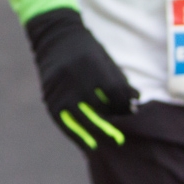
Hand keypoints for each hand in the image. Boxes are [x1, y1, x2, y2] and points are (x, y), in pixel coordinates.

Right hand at [25, 7, 137, 150]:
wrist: (55, 39)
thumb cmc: (88, 51)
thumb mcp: (106, 60)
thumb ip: (120, 82)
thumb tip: (134, 107)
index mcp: (92, 64)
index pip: (114, 92)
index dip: (124, 105)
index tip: (131, 113)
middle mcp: (74, 76)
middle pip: (99, 107)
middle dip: (113, 121)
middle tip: (123, 133)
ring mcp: (60, 88)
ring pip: (82, 117)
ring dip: (97, 132)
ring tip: (109, 142)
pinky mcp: (49, 97)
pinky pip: (64, 121)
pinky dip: (77, 135)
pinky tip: (89, 145)